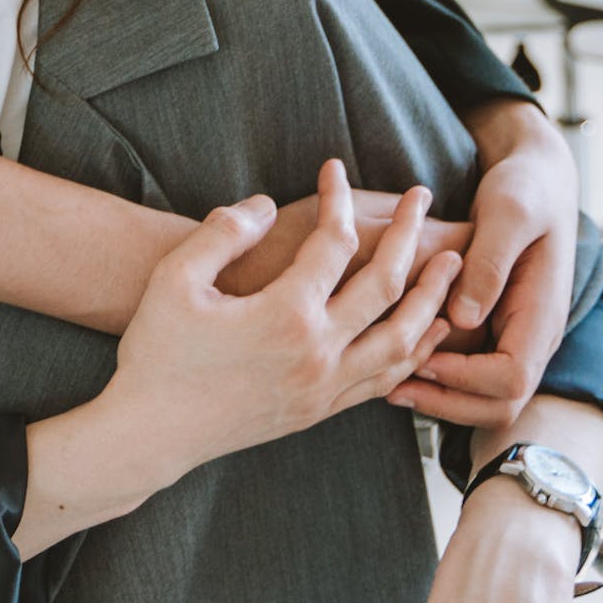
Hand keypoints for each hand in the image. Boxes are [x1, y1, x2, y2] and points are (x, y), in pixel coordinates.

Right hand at [94, 165, 463, 501]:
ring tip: (450, 267)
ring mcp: (325, 388)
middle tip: (423, 198)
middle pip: (387, 286)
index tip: (333, 167)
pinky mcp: (321, 412)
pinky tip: (423, 333)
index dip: (338, 198)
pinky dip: (414, 353)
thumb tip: (265, 205)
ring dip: (431, 299)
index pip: (334, 242)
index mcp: (285, 315)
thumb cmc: (157, 352)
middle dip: (410, 235)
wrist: (152, 434)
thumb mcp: (175, 278)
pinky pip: (386, 380)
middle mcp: (318, 353)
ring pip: (403, 341)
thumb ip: (224, 232)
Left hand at [390, 108, 577, 427]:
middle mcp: (534, 336)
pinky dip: (441, 379)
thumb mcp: (509, 213)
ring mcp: (517, 337)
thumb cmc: (525, 188)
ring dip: (442, 398)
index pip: (513, 379)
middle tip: (394, 388)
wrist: (541, 178)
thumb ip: (490, 262)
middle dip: (448, 403)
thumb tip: (463, 319)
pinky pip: (474, 376)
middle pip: (501, 405)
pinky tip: (398, 363)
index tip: (421, 359)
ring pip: (487, 400)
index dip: (465, 379)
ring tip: (389, 385)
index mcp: (542, 314)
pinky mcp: (498, 331)